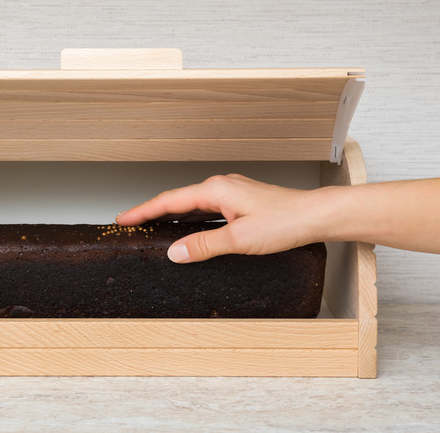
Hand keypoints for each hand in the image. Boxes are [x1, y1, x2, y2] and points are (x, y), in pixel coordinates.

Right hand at [115, 174, 323, 262]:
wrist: (315, 216)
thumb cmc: (285, 222)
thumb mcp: (239, 239)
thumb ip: (204, 245)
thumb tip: (175, 252)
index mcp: (216, 190)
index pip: (169, 201)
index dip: (143, 211)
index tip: (123, 219)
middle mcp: (221, 187)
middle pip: (177, 200)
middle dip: (152, 212)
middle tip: (131, 223)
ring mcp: (231, 193)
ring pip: (192, 204)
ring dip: (171, 215)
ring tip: (152, 226)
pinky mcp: (240, 202)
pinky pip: (206, 208)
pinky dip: (190, 217)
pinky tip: (188, 227)